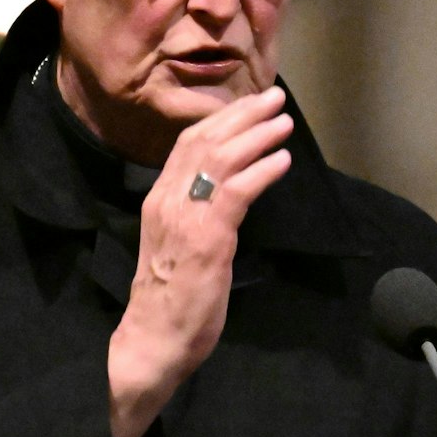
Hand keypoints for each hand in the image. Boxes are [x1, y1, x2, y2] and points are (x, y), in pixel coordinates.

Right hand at [108, 87, 292, 436]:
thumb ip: (195, 216)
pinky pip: (237, 192)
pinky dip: (262, 171)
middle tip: (274, 98)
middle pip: (205, 140)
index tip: (247, 103)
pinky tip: (283, 161)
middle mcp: (168, 200)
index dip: (220, 118)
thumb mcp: (177, 245)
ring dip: (257, 135)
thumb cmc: (169, 301)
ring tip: (284, 121)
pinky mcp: (208, 238)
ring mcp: (186, 217)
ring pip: (222, 159)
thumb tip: (226, 196)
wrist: (153, 339)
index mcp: (158, 200)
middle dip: (242, 114)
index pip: (187, 144)